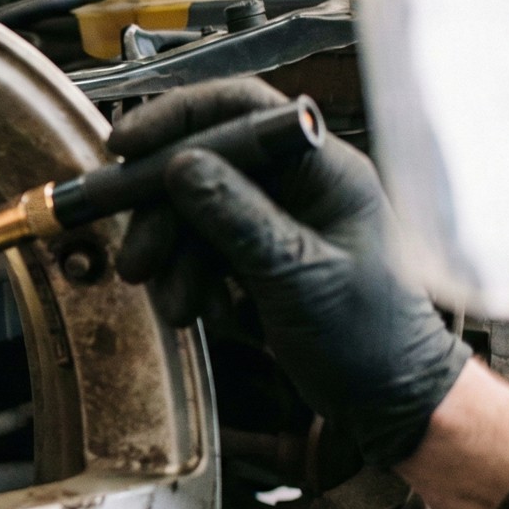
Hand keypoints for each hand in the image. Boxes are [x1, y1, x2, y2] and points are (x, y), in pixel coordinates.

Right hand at [111, 78, 469, 468]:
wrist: (386, 399)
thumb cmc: (365, 335)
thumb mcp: (295, 274)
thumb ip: (236, 217)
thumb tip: (178, 165)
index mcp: (322, 167)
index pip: (240, 110)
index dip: (176, 119)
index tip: (122, 148)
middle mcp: (296, 182)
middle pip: (202, 165)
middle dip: (161, 214)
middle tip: (136, 261)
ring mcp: (274, 218)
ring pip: (192, 212)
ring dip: (172, 259)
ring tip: (176, 308)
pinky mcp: (256, 253)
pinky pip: (200, 249)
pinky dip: (189, 280)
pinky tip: (202, 314)